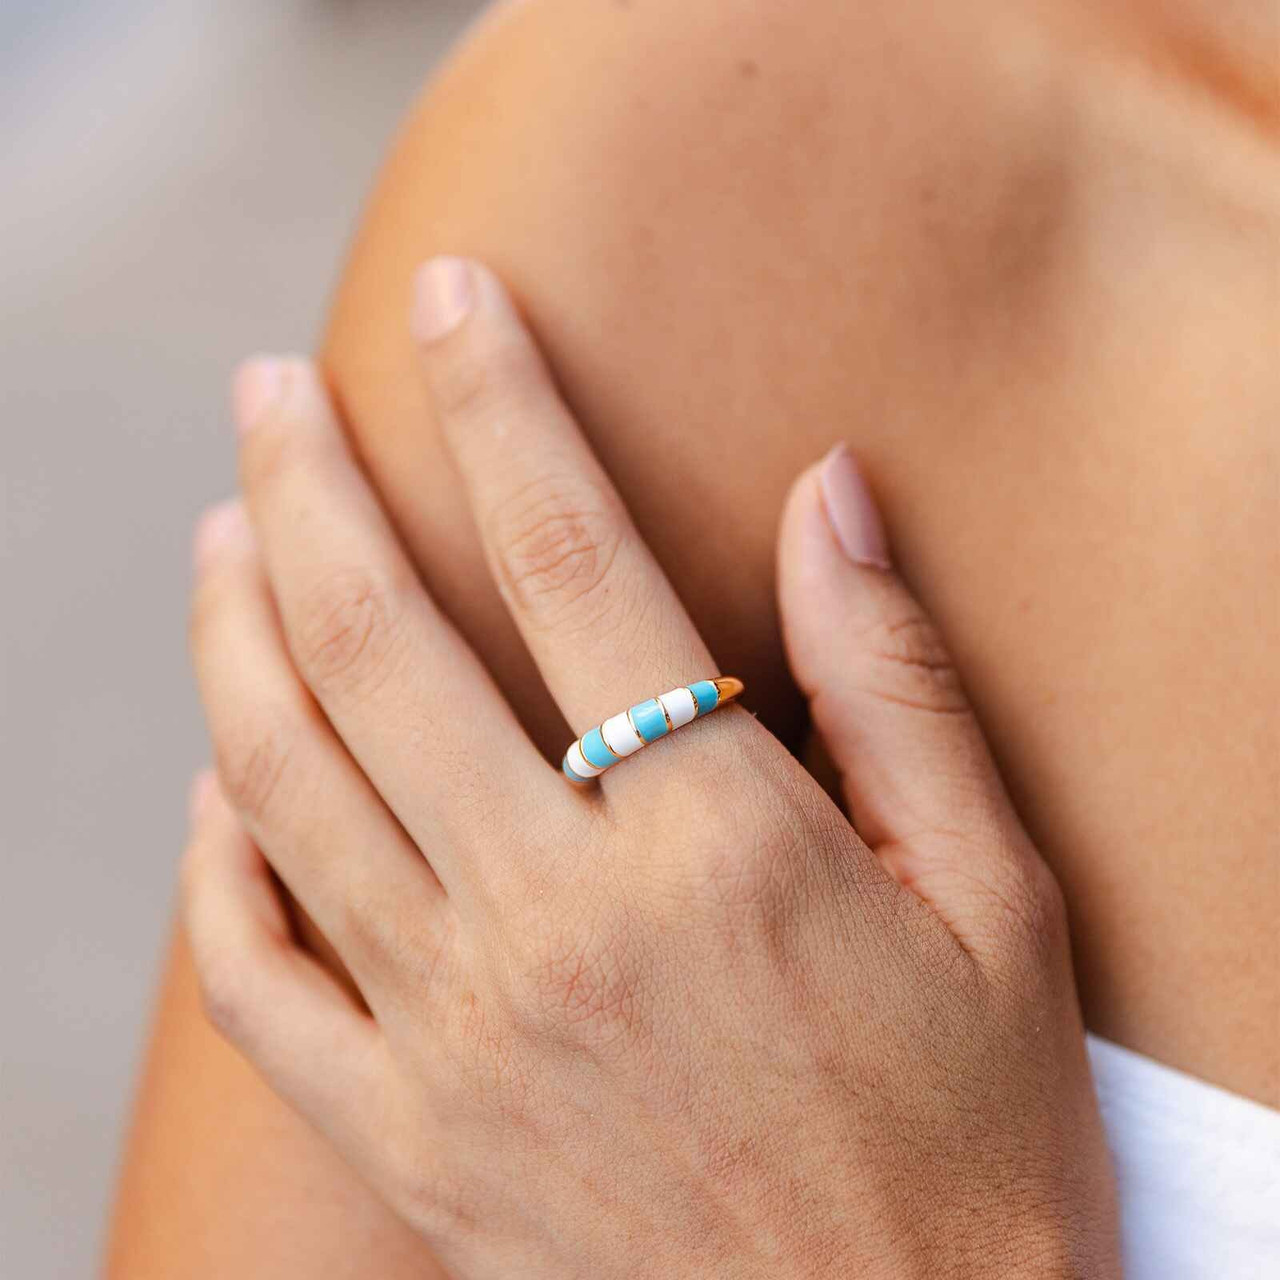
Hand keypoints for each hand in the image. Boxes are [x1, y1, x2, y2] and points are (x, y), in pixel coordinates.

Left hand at [184, 259, 1118, 1277]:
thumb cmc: (969, 1137)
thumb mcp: (994, 896)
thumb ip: (895, 681)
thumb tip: (832, 495)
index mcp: (716, 849)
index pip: (572, 561)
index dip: (505, 405)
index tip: (456, 301)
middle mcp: (560, 927)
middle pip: (380, 646)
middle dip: (310, 486)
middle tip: (274, 388)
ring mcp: (459, 1041)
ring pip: (285, 786)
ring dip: (234, 634)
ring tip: (221, 532)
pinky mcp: (411, 1142)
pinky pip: (258, 980)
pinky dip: (215, 864)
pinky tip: (216, 785)